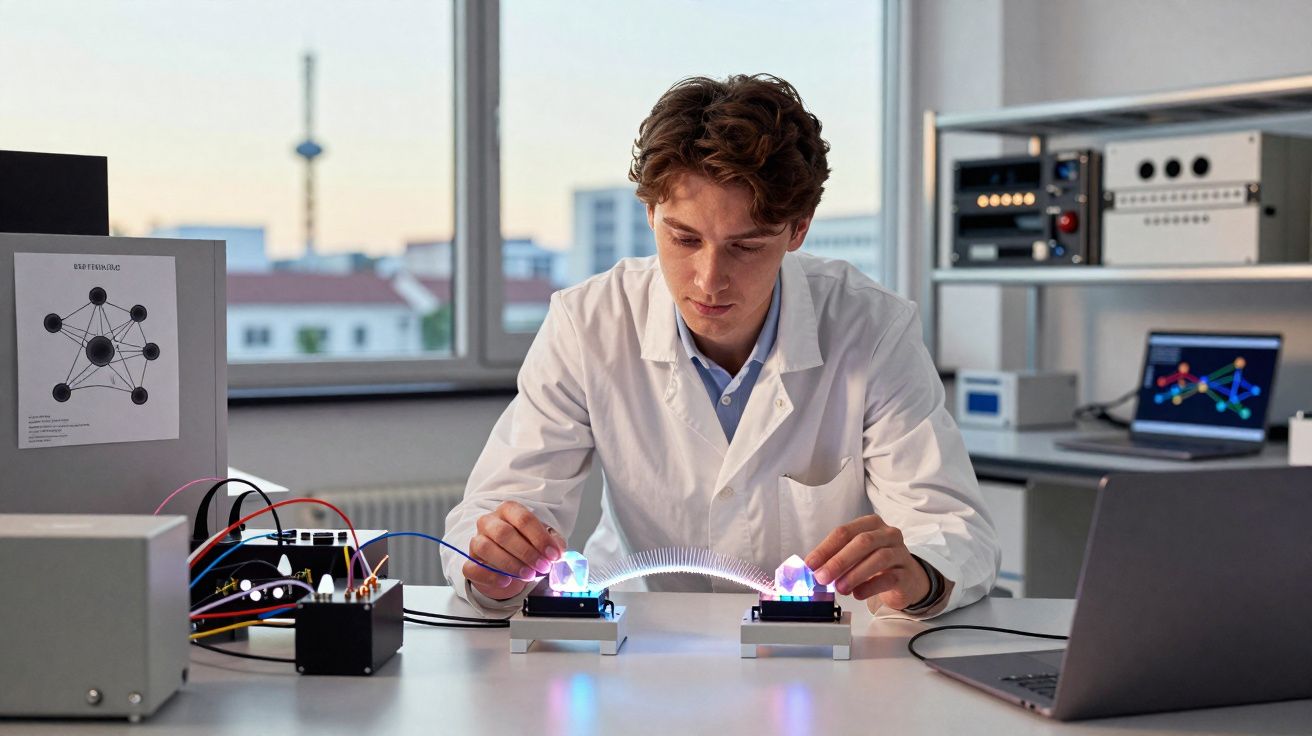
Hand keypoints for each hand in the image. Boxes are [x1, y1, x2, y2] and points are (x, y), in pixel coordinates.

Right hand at [464, 501, 566, 600]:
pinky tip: (506, 581)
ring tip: (528, 575)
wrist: (508, 564)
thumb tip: (558, 550)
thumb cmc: (525, 545)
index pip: (523, 518)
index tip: (553, 555)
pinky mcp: (470, 562)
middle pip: (504, 533)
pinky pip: (473, 568)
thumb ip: (553, 543)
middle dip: (526, 552)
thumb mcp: (543, 541)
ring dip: (510, 564)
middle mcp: (490, 522)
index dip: (540, 538)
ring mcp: (477, 541)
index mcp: (509, 511)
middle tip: (542, 567)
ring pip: (486, 548)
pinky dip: (491, 576)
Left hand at [805, 514, 930, 610]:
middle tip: (822, 577)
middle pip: (862, 542)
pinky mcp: (907, 573)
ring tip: (840, 588)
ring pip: (879, 558)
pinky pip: (889, 578)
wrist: (906, 579)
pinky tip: (858, 594)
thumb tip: (814, 569)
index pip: (844, 532)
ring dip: (855, 574)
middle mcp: (887, 534)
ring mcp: (900, 552)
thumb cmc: (875, 563)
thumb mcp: (855, 555)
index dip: (825, 548)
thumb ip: (836, 558)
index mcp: (870, 524)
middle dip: (839, 561)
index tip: (811, 564)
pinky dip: (870, 587)